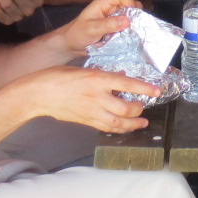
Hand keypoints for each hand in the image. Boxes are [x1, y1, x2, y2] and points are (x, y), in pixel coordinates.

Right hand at [16, 64, 154, 133]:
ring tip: (142, 122)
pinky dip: (118, 129)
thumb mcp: (84, 69)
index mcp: (97, 79)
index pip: (127, 84)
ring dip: (133, 124)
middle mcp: (97, 96)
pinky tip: (124, 127)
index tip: (157, 90)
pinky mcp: (86, 121)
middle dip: (139, 109)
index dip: (145, 88)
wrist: (40, 94)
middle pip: (126, 107)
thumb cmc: (58, 77)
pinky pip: (107, 127)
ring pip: (119, 122)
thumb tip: (121, 77)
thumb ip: (103, 75)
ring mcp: (92, 111)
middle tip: (144, 106)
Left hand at [59, 0, 141, 55]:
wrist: (71, 44)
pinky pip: (128, 24)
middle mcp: (111, 7)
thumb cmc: (78, 34)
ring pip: (131, 14)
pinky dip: (130, 29)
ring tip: (131, 33)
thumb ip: (109, 25)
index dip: (130, 4)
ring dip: (133, 23)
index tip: (132, 18)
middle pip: (131, 3)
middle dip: (135, 14)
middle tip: (134, 27)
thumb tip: (128, 20)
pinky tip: (128, 37)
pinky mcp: (116, 25)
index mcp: (104, 2)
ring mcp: (114, 16)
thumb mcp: (92, 29)